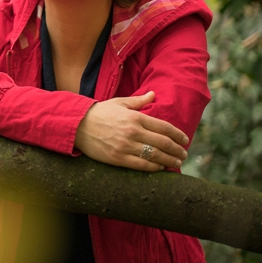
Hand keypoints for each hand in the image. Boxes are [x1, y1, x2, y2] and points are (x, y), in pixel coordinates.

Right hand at [74, 91, 188, 171]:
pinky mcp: (118, 158)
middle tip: (184, 154)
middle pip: (163, 142)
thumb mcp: (119, 103)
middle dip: (177, 150)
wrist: (76, 124)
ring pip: (155, 155)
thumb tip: (153, 94)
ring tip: (177, 162)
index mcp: (135, 117)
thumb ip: (138, 101)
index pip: (164, 127)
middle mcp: (133, 132)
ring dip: (170, 160)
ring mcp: (126, 146)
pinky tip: (161, 168)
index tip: (185, 140)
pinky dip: (155, 167)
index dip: (178, 135)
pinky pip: (142, 165)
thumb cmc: (99, 112)